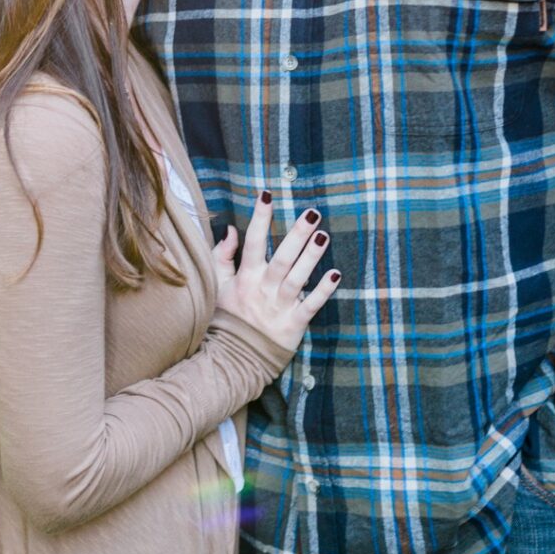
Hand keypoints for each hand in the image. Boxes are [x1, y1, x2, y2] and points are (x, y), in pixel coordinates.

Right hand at [211, 191, 339, 353]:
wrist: (234, 358)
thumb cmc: (228, 318)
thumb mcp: (219, 286)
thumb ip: (222, 256)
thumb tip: (231, 229)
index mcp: (246, 277)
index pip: (253, 243)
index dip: (260, 218)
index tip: (267, 195)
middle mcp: (264, 289)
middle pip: (282, 257)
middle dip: (297, 234)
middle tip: (312, 212)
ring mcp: (279, 307)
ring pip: (298, 278)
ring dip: (311, 256)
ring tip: (323, 235)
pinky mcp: (294, 324)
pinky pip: (310, 306)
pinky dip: (323, 291)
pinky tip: (335, 274)